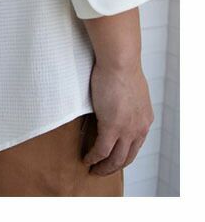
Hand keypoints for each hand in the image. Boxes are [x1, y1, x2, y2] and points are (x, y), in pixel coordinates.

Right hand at [82, 8, 153, 175]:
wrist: (119, 62)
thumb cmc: (121, 68)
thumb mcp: (129, 91)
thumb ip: (125, 103)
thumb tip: (115, 103)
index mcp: (144, 119)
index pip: (135, 145)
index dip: (123, 154)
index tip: (113, 158)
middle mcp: (139, 128)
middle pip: (127, 157)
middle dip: (114, 166)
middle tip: (102, 169)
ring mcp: (126, 130)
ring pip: (116, 159)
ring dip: (103, 167)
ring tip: (93, 169)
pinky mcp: (111, 127)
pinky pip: (101, 150)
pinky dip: (93, 158)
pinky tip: (86, 159)